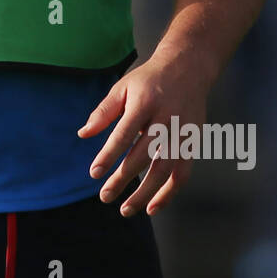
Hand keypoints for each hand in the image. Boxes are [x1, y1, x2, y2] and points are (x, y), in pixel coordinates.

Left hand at [77, 56, 206, 216]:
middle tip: (105, 196)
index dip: (109, 155)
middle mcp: (165, 120)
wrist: (188, 68)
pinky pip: (182, 174)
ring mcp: (182, 133)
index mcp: (145, 103)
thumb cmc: (149, 79)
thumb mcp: (123, 88)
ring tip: (126, 209)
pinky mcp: (192, 143)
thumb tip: (83, 134)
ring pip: (164, 170)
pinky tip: (153, 206)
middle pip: (143, 156)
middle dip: (123, 179)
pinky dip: (169, 193)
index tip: (94, 173)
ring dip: (145, 194)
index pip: (124, 134)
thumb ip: (103, 112)